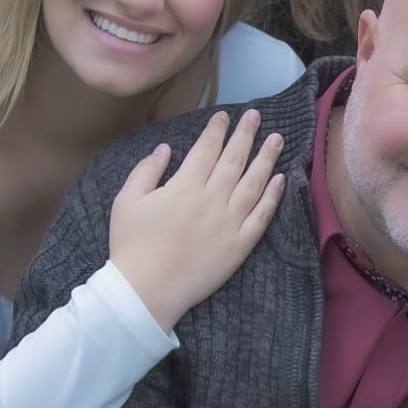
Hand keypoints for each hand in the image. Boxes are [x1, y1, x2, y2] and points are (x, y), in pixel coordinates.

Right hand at [109, 109, 284, 330]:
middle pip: (234, 160)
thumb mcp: (126, 201)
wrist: (146, 291)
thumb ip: (146, 170)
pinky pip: (262, 216)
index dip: (217, 131)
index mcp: (184, 186)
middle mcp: (212, 199)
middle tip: (256, 116)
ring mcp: (230, 222)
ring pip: (254, 183)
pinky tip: (281, 179)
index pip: (206, 149)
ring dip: (267, 158)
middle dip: (246, 134)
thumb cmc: (131, 245)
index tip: (225, 116)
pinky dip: (273, 196)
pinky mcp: (241, 244)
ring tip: (277, 139)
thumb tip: (165, 148)